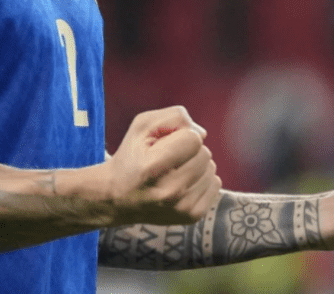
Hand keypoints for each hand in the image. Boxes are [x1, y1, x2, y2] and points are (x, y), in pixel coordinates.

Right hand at [104, 106, 221, 226]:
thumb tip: (202, 134)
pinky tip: (183, 182)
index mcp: (153, 167)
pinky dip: (202, 179)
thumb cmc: (132, 156)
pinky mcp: (191, 217)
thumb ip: (174, 117)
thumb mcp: (142, 125)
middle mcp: (169, 191)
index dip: (182, 135)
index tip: (166, 143)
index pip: (194, 139)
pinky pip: (215, 184)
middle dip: (189, 150)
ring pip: (211, 169)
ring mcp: (182, 207)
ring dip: (196, 164)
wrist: (118, 198)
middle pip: (205, 154)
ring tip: (174, 171)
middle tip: (169, 158)